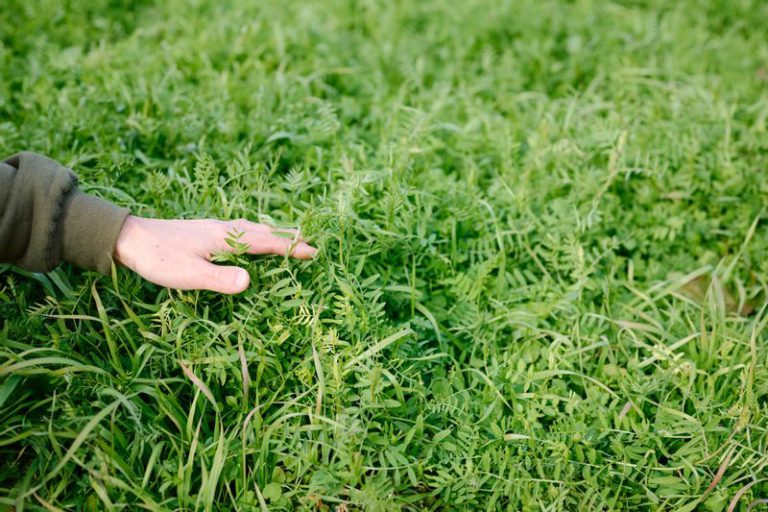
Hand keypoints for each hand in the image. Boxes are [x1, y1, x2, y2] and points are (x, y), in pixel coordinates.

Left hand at [114, 216, 316, 293]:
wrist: (129, 238)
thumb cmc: (158, 259)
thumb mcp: (188, 275)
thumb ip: (219, 279)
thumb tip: (250, 282)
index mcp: (225, 238)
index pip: (266, 243)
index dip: (290, 248)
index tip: (313, 252)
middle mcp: (223, 228)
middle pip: (263, 231)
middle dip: (287, 238)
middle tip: (309, 244)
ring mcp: (213, 227)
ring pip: (252, 228)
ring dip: (272, 233)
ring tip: (286, 237)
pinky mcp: (204, 231)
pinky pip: (240, 229)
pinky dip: (255, 233)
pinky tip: (248, 237)